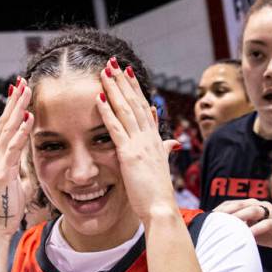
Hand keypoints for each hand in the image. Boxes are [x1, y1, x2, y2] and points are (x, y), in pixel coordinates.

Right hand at [0, 77, 33, 236]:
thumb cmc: (8, 206)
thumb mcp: (18, 179)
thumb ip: (21, 164)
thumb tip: (28, 151)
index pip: (6, 126)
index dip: (12, 107)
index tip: (20, 90)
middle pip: (5, 122)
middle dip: (14, 101)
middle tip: (22, 81)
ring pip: (8, 130)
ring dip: (18, 109)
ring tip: (26, 91)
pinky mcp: (3, 172)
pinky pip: (13, 148)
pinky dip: (20, 132)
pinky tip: (27, 118)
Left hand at [96, 58, 178, 221]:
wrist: (161, 209)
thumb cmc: (158, 194)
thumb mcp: (162, 168)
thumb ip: (165, 152)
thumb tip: (172, 143)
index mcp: (155, 140)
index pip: (145, 108)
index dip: (136, 89)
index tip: (128, 73)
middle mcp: (149, 138)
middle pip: (135, 102)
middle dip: (124, 81)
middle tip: (113, 62)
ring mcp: (140, 144)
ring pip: (126, 110)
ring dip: (114, 89)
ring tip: (105, 71)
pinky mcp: (129, 155)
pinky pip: (116, 129)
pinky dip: (107, 112)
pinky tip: (98, 98)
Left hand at [213, 198, 271, 261]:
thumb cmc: (271, 236)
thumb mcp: (252, 232)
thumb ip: (238, 229)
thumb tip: (218, 234)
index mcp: (254, 206)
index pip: (234, 203)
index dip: (221, 209)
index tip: (208, 217)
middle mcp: (262, 206)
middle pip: (241, 204)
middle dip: (226, 211)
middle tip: (214, 220)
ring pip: (254, 210)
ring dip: (240, 216)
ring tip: (228, 225)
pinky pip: (267, 223)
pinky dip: (256, 228)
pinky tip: (248, 234)